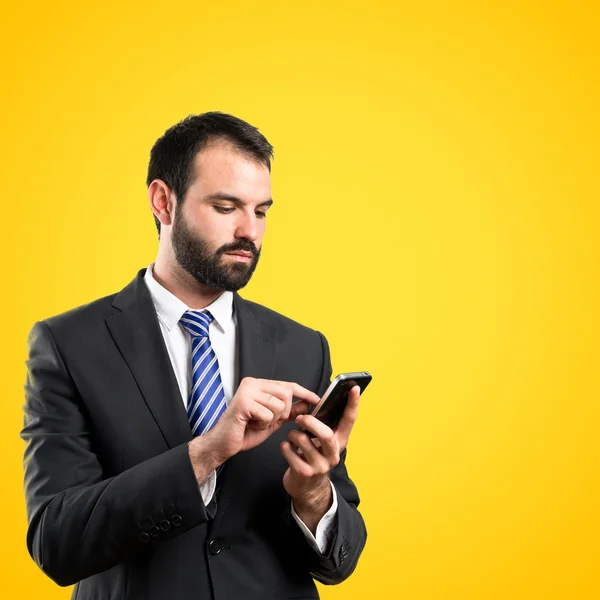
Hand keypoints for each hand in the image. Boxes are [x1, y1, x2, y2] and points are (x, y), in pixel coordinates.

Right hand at [199, 377, 319, 464]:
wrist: (223, 444)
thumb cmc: (244, 431)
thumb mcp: (272, 420)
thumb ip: (289, 411)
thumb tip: (308, 404)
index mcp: (259, 384)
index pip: (288, 385)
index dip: (304, 393)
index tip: (317, 400)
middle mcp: (252, 383)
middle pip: (286, 393)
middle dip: (284, 412)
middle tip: (269, 420)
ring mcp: (247, 391)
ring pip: (278, 405)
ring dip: (271, 420)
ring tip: (257, 422)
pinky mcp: (243, 402)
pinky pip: (267, 414)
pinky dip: (262, 424)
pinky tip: (251, 424)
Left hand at [280, 385, 360, 530]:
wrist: (307, 488)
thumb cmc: (312, 455)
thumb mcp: (321, 441)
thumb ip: (322, 424)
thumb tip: (313, 401)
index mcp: (339, 442)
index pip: (349, 420)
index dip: (353, 404)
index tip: (354, 388)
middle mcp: (333, 454)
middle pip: (326, 435)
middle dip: (310, 423)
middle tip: (300, 418)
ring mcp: (320, 466)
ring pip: (303, 441)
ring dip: (293, 435)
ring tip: (293, 437)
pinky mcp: (305, 474)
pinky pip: (290, 453)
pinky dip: (285, 447)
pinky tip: (287, 449)